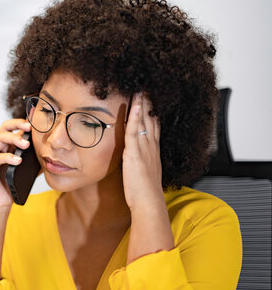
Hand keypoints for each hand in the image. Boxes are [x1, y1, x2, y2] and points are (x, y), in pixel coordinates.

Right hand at [0, 119, 31, 212]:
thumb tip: (51, 157)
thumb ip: (35, 162)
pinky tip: (17, 160)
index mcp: (7, 146)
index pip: (13, 128)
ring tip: (26, 145)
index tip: (35, 123)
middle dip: (17, 125)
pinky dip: (7, 157)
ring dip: (14, 139)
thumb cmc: (10, 186)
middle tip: (29, 128)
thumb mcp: (27, 172)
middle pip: (4, 128)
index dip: (22, 123)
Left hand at [122, 92, 164, 211]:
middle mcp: (151, 146)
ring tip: (140, 89)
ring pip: (144, 121)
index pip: (154, 124)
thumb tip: (135, 155)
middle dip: (148, 102)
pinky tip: (136, 106)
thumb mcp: (144, 170)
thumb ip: (140, 159)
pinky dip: (136, 117)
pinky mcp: (135, 154)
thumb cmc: (144, 191)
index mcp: (153, 150)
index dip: (152, 110)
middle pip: (151, 119)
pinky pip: (135, 132)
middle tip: (146, 87)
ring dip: (142, 104)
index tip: (150, 98)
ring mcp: (144, 149)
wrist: (148, 202)